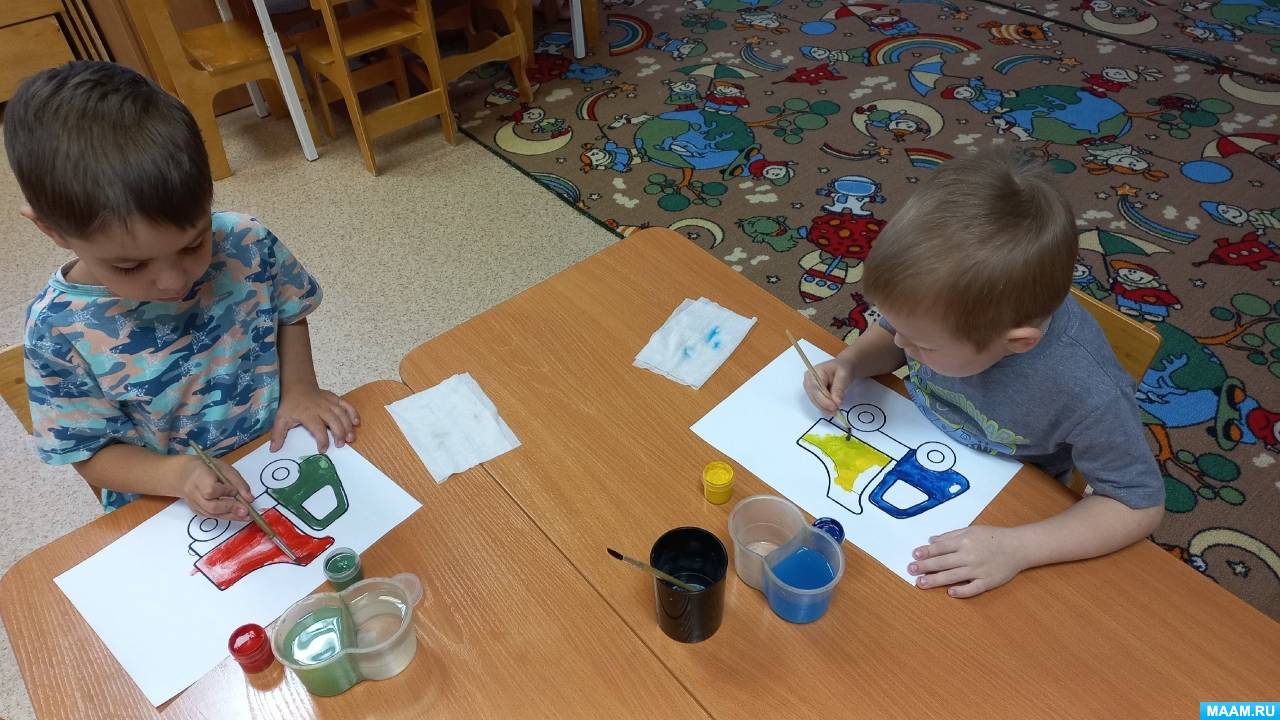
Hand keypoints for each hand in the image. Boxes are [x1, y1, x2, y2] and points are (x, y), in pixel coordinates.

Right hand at [174, 454, 252, 520]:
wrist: (184, 474)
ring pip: (213, 514)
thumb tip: (250, 498)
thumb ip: (238, 483)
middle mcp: (194, 494)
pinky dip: (225, 516)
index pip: (212, 490)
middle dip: (231, 509)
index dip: (226, 492)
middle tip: (246, 511)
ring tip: (246, 516)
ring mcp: (194, 504)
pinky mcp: (197, 511)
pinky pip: (212, 516)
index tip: (236, 491)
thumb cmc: (206, 468)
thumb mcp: (224, 468)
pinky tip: (236, 515)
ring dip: (231, 516)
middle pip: (212, 506)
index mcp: (199, 478)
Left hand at [271, 384, 359, 452]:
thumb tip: (273, 450)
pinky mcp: (336, 398)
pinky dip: (353, 413)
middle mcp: (321, 408)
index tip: (323, 450)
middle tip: (341, 445)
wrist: (298, 386)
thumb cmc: (291, 405)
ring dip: (348, 426)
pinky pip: (347, 405)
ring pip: (342, 414)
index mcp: (308, 414)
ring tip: (351, 438)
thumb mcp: (281, 419)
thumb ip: (278, 434)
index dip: (322, 440)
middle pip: (334, 421)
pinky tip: (357, 423)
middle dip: (339, 434)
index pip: (317, 428)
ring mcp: (330, 402)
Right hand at [802, 359, 851, 413]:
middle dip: (824, 406)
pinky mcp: (814, 394)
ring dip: (824, 408)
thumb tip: (836, 402)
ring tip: (835, 412)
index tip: (834, 406)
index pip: (815, 388)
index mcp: (814, 372)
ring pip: (815, 401)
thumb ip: (839, 388)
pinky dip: (825, 407)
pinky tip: (832, 411)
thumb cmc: (843, 368)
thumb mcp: (844, 375)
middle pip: (813, 396)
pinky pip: (817, 402)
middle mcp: (808, 380)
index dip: (823, 399)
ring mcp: (810, 388)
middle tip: (835, 412)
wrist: (843, 368)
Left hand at [907, 525, 1025, 597]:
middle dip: (925, 566)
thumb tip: (931, 540)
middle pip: (943, 562)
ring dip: (935, 580)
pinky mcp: (988, 582)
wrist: (1018, 547)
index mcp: (965, 541)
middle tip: (910, 570)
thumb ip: (951, 535)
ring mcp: (979, 570)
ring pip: (953, 576)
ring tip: (921, 583)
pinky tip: (950, 593)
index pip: (940, 548)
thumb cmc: (994, 537)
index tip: (914, 555)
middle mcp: (970, 556)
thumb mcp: (971, 530)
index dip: (926, 552)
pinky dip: (962, 591)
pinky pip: (973, 588)